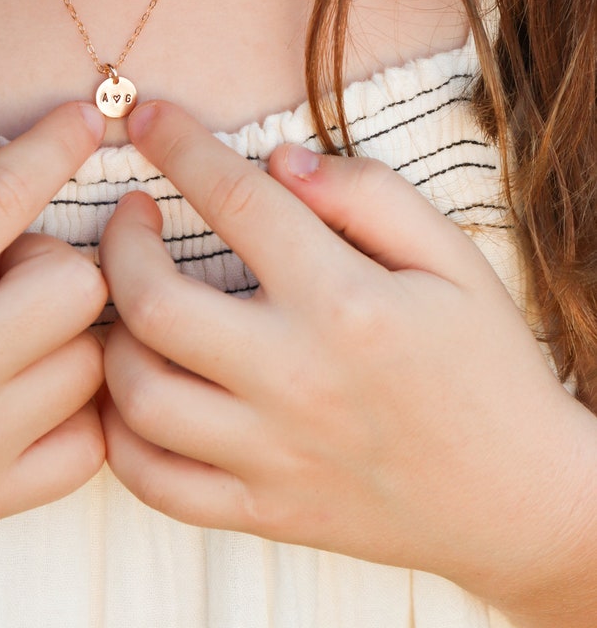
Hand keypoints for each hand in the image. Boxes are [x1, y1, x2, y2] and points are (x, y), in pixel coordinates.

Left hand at [100, 100, 590, 601]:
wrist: (517, 496)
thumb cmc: (485, 364)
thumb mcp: (451, 258)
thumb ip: (367, 195)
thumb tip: (277, 160)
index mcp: (347, 303)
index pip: (236, 202)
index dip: (177, 145)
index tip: (145, 116)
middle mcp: (297, 378)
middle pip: (153, 304)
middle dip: (119, 243)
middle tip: (130, 216)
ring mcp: (273, 453)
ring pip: (138, 396)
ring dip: (110, 338)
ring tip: (130, 305)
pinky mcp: (261, 511)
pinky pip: (154, 481)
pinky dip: (121, 435)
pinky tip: (135, 392)